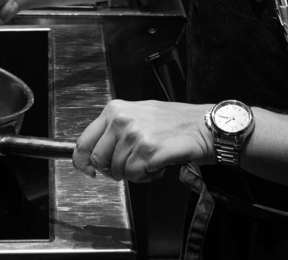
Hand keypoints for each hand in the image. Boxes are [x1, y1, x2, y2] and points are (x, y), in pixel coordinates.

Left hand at [72, 100, 214, 182]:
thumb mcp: (138, 115)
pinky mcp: (148, 151)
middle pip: (99, 160)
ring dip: (135, 173)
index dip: (82, 161)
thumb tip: (95, 152)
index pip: (84, 141)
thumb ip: (115, 130)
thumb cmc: (175, 121)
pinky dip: (147, 176)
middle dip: (113, 170)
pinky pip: (135, 176)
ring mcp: (134, 135)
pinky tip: (158, 164)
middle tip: (130, 166)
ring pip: (118, 171)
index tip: (87, 170)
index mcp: (115, 110)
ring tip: (151, 159)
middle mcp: (122, 120)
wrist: (204, 126)